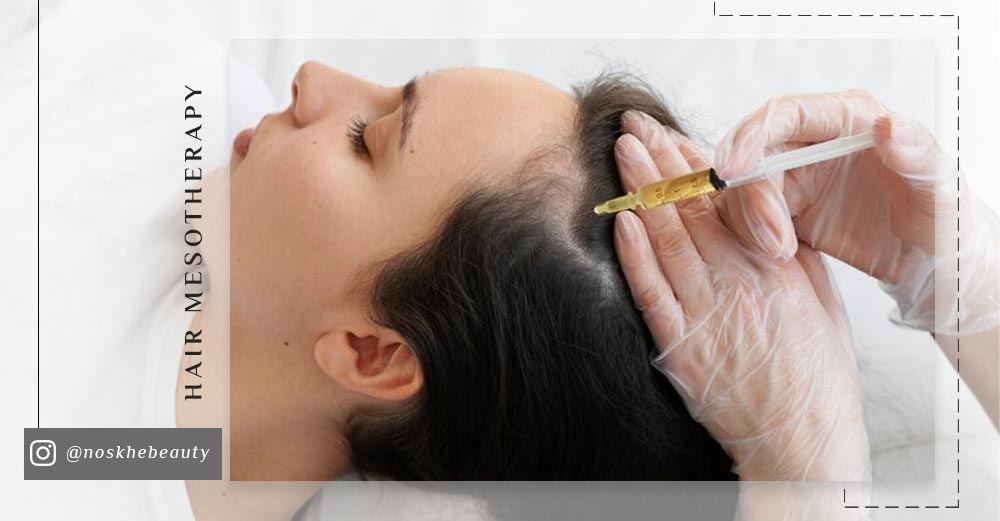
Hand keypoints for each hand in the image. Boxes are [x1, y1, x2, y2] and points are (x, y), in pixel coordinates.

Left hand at [613, 110, 869, 480]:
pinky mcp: (681, 347)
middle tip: (634, 125)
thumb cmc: (818, 375)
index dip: (695, 162)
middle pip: (691, 209)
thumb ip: (790, 255)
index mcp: (775, 266)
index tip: (673, 133)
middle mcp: (738, 282)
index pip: (728, 199)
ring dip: (641, 192)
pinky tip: (620, 221)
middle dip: (659, 161)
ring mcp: (705, 314)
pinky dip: (634, 254)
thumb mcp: (822, 302)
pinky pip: (651, 292)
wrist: (803, 440)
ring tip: (622, 153)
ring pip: (666, 240)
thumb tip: (763, 215)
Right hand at [713, 90, 998, 333]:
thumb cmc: (944, 217)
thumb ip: (917, 152)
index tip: (732, 169)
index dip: (751, 136)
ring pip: (747, 187)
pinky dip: (752, 235)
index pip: (786, 113)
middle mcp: (815, 142)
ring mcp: (798, 176)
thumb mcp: (941, 186)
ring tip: (782, 252)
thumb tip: (888, 124)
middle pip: (756, 155)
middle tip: (773, 239)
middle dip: (752, 196)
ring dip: (751, 221)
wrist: (933, 261)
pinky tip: (779, 256)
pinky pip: (750, 216)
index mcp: (849, 119)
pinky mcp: (787, 210)